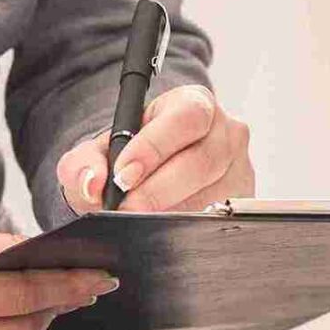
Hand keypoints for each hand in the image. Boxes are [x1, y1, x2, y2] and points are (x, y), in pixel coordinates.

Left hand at [56, 85, 254, 213]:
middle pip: (204, 160)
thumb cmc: (131, 156)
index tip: (123, 175)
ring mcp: (241, 165)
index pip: (186, 118)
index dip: (155, 147)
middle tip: (127, 208)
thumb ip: (84, 163)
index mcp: (194, 104)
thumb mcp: (98, 152)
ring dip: (173, 209)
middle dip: (160, 189)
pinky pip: (222, 213)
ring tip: (141, 218)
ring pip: (215, 191)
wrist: (151, 172)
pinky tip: (166, 225)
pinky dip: (190, 224)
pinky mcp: (245, 196)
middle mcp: (227, 131)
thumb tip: (92, 183)